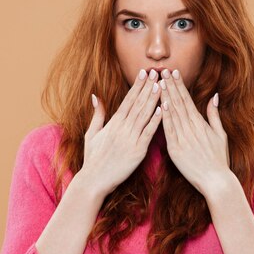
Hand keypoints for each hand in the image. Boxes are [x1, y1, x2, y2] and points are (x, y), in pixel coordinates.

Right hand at [81, 68, 161, 196]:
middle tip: (157, 73)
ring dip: (154, 99)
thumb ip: (97, 115)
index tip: (144, 73)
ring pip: (144, 115)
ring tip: (162, 85)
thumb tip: (95, 96)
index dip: (137, 85)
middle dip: (148, 87)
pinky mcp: (138, 151)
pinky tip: (162, 110)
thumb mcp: (91, 134)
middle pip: (138, 104)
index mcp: (113, 123)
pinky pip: (148, 133)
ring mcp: (130, 139)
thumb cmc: (93, 158)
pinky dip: (155, 121)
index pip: (128, 100)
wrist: (94, 180)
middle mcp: (122, 128)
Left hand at [158, 68, 229, 196]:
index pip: (187, 100)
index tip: (173, 72)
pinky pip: (168, 131)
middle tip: (162, 71)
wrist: (216, 181)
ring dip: (165, 97)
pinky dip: (164, 118)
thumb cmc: (219, 159)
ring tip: (157, 83)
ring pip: (172, 114)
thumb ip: (214, 115)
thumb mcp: (220, 134)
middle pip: (178, 103)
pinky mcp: (176, 150)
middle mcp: (191, 128)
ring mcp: (183, 138)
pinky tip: (159, 106)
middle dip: (170, 86)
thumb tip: (214, 96)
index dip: (179, 85)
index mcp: (200, 124)